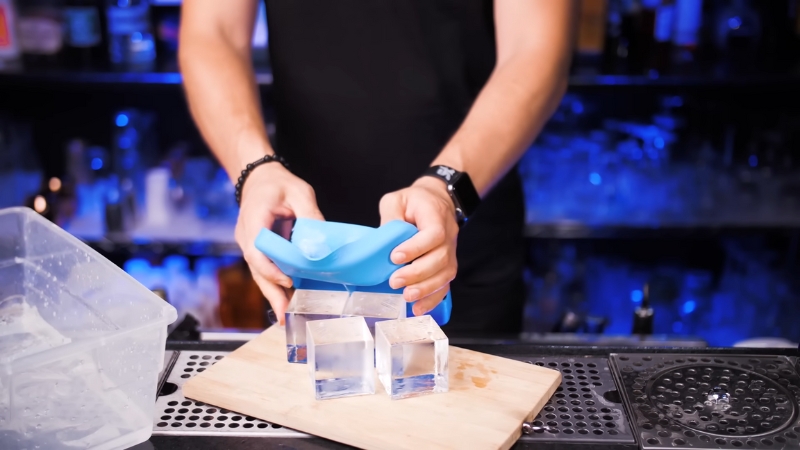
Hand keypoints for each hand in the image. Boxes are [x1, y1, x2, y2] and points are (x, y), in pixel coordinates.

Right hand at [235, 162, 323, 324]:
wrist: (259, 178)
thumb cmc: (278, 184)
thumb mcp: (299, 192)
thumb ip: (310, 214)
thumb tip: (322, 241)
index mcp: (254, 219)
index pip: (257, 250)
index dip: (271, 268)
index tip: (289, 280)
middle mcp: (247, 235)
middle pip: (256, 269)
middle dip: (271, 293)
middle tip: (284, 316)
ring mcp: (249, 243)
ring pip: (259, 273)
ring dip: (272, 293)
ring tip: (284, 316)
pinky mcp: (256, 249)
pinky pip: (264, 269)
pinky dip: (274, 283)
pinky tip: (285, 299)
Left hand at [380, 177, 458, 315]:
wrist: (437, 201)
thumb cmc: (414, 201)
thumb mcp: (396, 199)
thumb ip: (390, 216)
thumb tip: (383, 240)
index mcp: (436, 215)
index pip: (433, 234)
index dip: (417, 247)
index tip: (396, 257)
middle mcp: (448, 235)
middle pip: (440, 258)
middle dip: (417, 273)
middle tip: (395, 281)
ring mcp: (451, 252)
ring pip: (445, 274)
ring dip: (426, 288)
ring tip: (407, 296)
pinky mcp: (447, 265)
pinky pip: (445, 284)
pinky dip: (433, 299)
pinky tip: (418, 308)